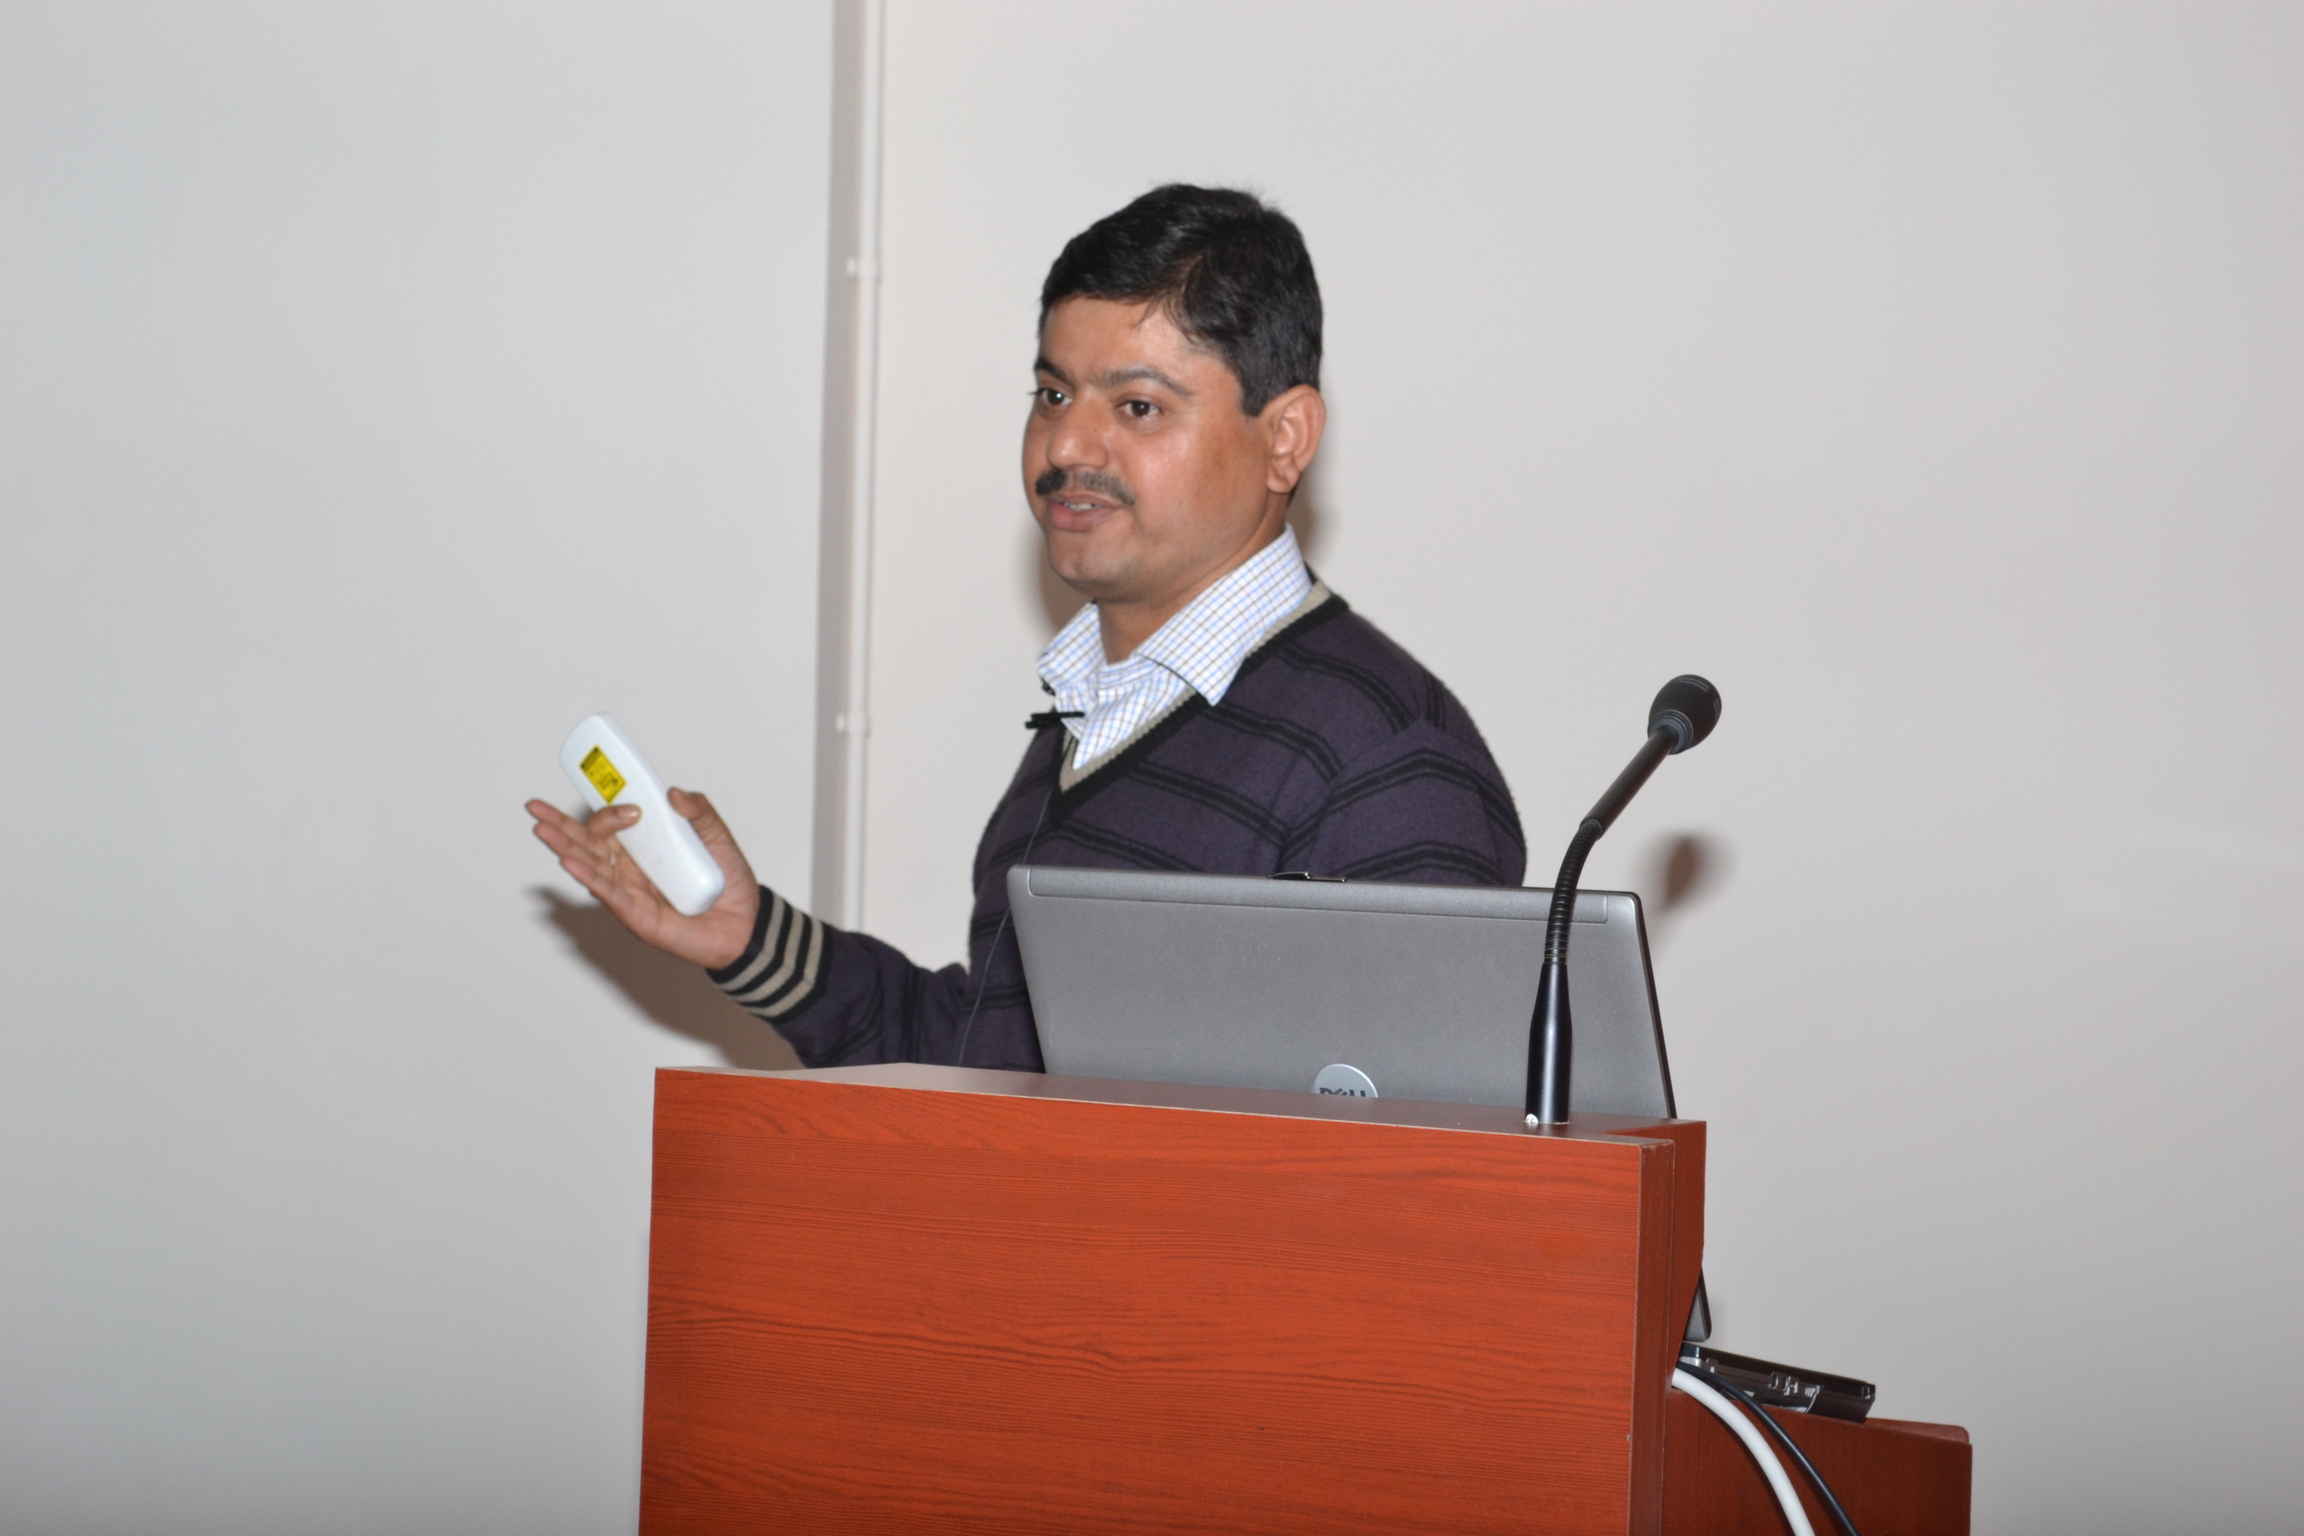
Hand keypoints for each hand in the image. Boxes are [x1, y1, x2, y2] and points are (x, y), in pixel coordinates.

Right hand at [526, 788, 761, 969]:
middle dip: (560, 825)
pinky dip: (588, 877)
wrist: (746, 923)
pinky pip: (608, 894)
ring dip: (564, 848)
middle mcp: (630, 869)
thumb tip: (674, 793)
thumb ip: (700, 811)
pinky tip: (569, 863)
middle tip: (535, 807)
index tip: (627, 804)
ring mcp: (630, 891)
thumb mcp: (718, 836)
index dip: (607, 811)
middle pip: (588, 843)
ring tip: (542, 829)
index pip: (611, 825)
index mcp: (644, 848)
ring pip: (590, 866)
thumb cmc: (728, 884)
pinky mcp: (637, 915)